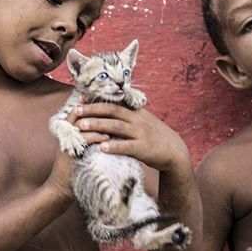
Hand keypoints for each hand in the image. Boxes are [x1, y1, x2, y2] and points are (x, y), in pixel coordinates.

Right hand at [45, 106, 110, 201]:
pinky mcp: (69, 151)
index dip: (93, 103)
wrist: (62, 188)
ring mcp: (67, 141)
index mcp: (70, 130)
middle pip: (81, 112)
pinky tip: (107, 137)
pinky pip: (84, 139)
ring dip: (99, 121)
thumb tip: (109, 131)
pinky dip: (96, 136)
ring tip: (113, 122)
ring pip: (83, 123)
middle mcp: (67, 132)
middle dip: (97, 108)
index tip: (109, 100)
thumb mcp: (84, 150)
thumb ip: (91, 139)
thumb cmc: (76, 170)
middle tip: (114, 106)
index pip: (81, 110)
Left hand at [73, 103, 191, 173]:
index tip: (81, 99)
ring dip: (98, 125)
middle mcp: (137, 120)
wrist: (175, 151)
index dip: (97, 101)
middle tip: (76, 111)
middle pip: (112, 111)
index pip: (114, 103)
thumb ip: (128, 116)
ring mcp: (140, 133)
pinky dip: (114, 146)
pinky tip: (101, 148)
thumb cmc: (155, 137)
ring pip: (116, 126)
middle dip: (93, 110)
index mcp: (135, 112)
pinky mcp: (144, 148)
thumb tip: (109, 111)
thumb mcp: (143, 122)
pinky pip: (127, 146)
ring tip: (82, 126)